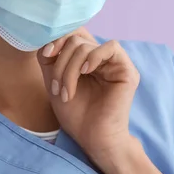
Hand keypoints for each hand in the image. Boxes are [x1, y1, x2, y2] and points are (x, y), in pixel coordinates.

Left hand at [37, 28, 139, 161]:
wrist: (91, 138)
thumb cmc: (75, 114)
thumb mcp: (54, 80)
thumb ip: (51, 58)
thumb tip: (47, 38)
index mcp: (87, 59)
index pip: (74, 35)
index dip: (59, 39)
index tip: (46, 54)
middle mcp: (102, 59)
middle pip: (77, 40)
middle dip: (61, 63)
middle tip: (56, 88)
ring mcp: (115, 63)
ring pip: (88, 46)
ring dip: (70, 69)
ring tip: (66, 92)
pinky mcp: (127, 70)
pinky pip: (112, 47)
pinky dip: (93, 56)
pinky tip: (85, 71)